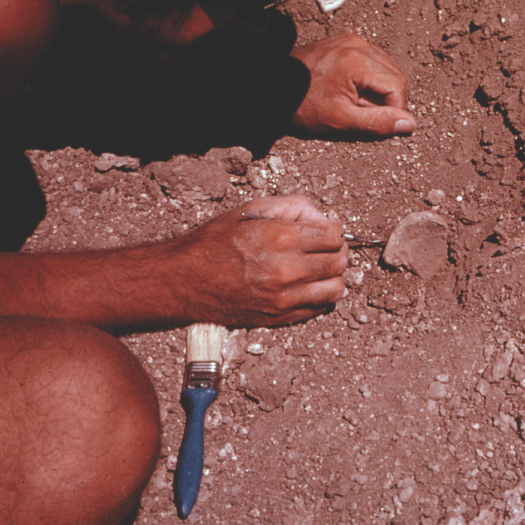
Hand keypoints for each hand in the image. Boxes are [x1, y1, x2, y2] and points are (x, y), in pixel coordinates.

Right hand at [170, 195, 347, 327]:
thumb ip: (292, 207)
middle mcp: (286, 271)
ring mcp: (284, 298)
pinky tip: (306, 286)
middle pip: (339, 262)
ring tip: (318, 270)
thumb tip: (321, 217)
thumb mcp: (251, 209)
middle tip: (322, 249)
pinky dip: (320, 296)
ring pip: (336, 289)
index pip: (334, 236)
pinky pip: (319, 308)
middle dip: (335, 252)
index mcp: (281, 238)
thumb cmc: (216, 242)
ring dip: (332, 277)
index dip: (332, 230)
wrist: (185, 280)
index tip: (324, 231)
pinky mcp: (279, 318)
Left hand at [291, 32, 415, 136]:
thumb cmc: (302, 105)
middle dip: (389, 99)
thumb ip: (376, 122)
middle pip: (395, 75)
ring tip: (358, 102)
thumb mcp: (340, 120)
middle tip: (366, 114)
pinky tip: (353, 89)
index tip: (379, 123)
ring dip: (381, 88)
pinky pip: (373, 59)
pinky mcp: (345, 41)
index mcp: (357, 62)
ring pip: (387, 66)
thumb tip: (409, 124)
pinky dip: (371, 76)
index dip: (395, 110)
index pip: (397, 86)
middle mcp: (357, 44)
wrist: (271, 85)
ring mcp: (351, 40)